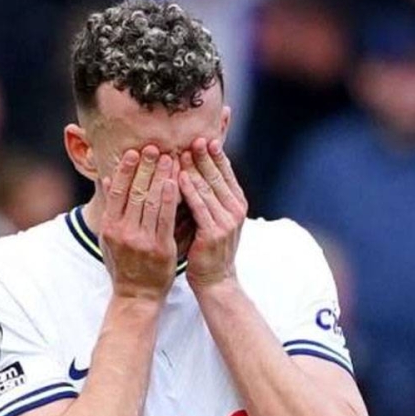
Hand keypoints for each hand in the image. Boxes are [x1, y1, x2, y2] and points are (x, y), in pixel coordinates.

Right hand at [100, 146, 178, 300]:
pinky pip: (166, 217)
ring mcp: (141, 240)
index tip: (133, 152)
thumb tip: (107, 180)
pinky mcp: (160, 248)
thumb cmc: (123, 266)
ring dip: (161, 176)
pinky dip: (169, 197)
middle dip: (145, 167)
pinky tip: (175, 181)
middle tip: (154, 147)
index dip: (125, 170)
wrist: (136, 296)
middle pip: (135, 192)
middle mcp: (123, 231)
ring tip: (169, 158)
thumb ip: (110, 211)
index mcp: (109, 227)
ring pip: (151, 201)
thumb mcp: (109, 240)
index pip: (117, 191)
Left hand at [179, 138, 247, 289]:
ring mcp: (227, 221)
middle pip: (217, 175)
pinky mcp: (213, 232)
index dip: (215, 153)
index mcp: (237, 202)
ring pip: (207, 188)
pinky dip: (188, 190)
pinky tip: (177, 178)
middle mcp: (236, 209)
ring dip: (194, 168)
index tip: (203, 135)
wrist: (215, 280)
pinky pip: (198, 206)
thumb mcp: (214, 217)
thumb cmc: (209, 248)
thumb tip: (194, 169)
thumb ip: (208, 195)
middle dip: (204, 155)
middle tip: (192, 137)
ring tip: (180, 151)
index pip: (225, 171)